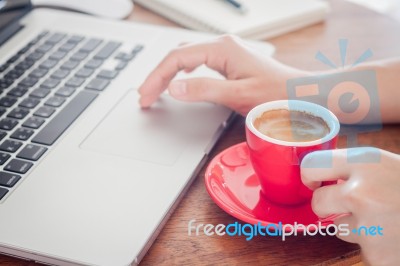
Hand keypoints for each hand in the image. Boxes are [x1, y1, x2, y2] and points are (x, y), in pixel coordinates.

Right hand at [138, 35, 307, 114]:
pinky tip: (178, 80)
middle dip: (158, 75)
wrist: (301, 95)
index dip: (158, 77)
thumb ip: (205, 90)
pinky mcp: (230, 62)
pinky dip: (182, 73)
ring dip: (168, 73)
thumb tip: (174, 88)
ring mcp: (226, 53)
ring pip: (186, 58)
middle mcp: (222, 46)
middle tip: (144, 96)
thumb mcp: (239, 95)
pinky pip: (197, 63)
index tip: (146, 96)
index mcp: (222, 49)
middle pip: (179, 55)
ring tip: (154, 89)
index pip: (177, 58)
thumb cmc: (277, 95)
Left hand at [301, 148, 399, 264]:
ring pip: (341, 228)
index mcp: (366, 163)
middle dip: (327, 205)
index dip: (310, 175)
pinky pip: (362, 248)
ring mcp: (368, 226)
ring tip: (387, 220)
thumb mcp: (388, 165)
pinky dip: (375, 245)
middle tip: (347, 204)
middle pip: (318, 202)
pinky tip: (395, 237)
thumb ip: (357, 168)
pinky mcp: (376, 254)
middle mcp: (360, 192)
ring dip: (357, 226)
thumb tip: (322, 174)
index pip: (312, 165)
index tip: (314, 182)